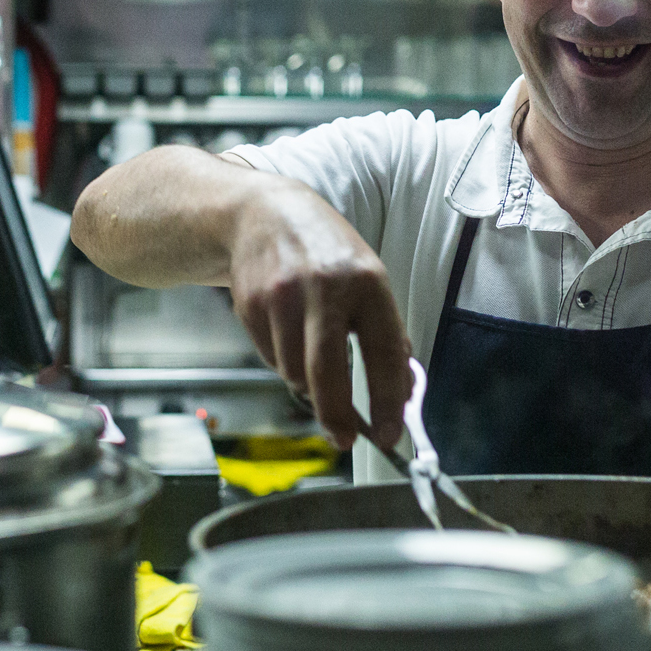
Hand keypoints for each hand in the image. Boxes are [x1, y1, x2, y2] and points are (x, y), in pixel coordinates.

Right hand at [227, 182, 412, 450]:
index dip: (388, 400)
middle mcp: (323, 287)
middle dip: (337, 416)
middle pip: (328, 373)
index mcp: (366, 280)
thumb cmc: (323, 250)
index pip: (383, 352)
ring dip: (308, 384)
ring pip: (295, 373)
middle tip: (345, 438)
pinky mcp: (251, 306)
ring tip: (314, 358)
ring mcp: (282, 296)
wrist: (262, 213)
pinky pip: (270, 360)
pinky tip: (288, 335)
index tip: (389, 432)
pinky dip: (284, 362)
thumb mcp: (367, 276)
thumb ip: (385, 331)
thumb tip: (400, 393)